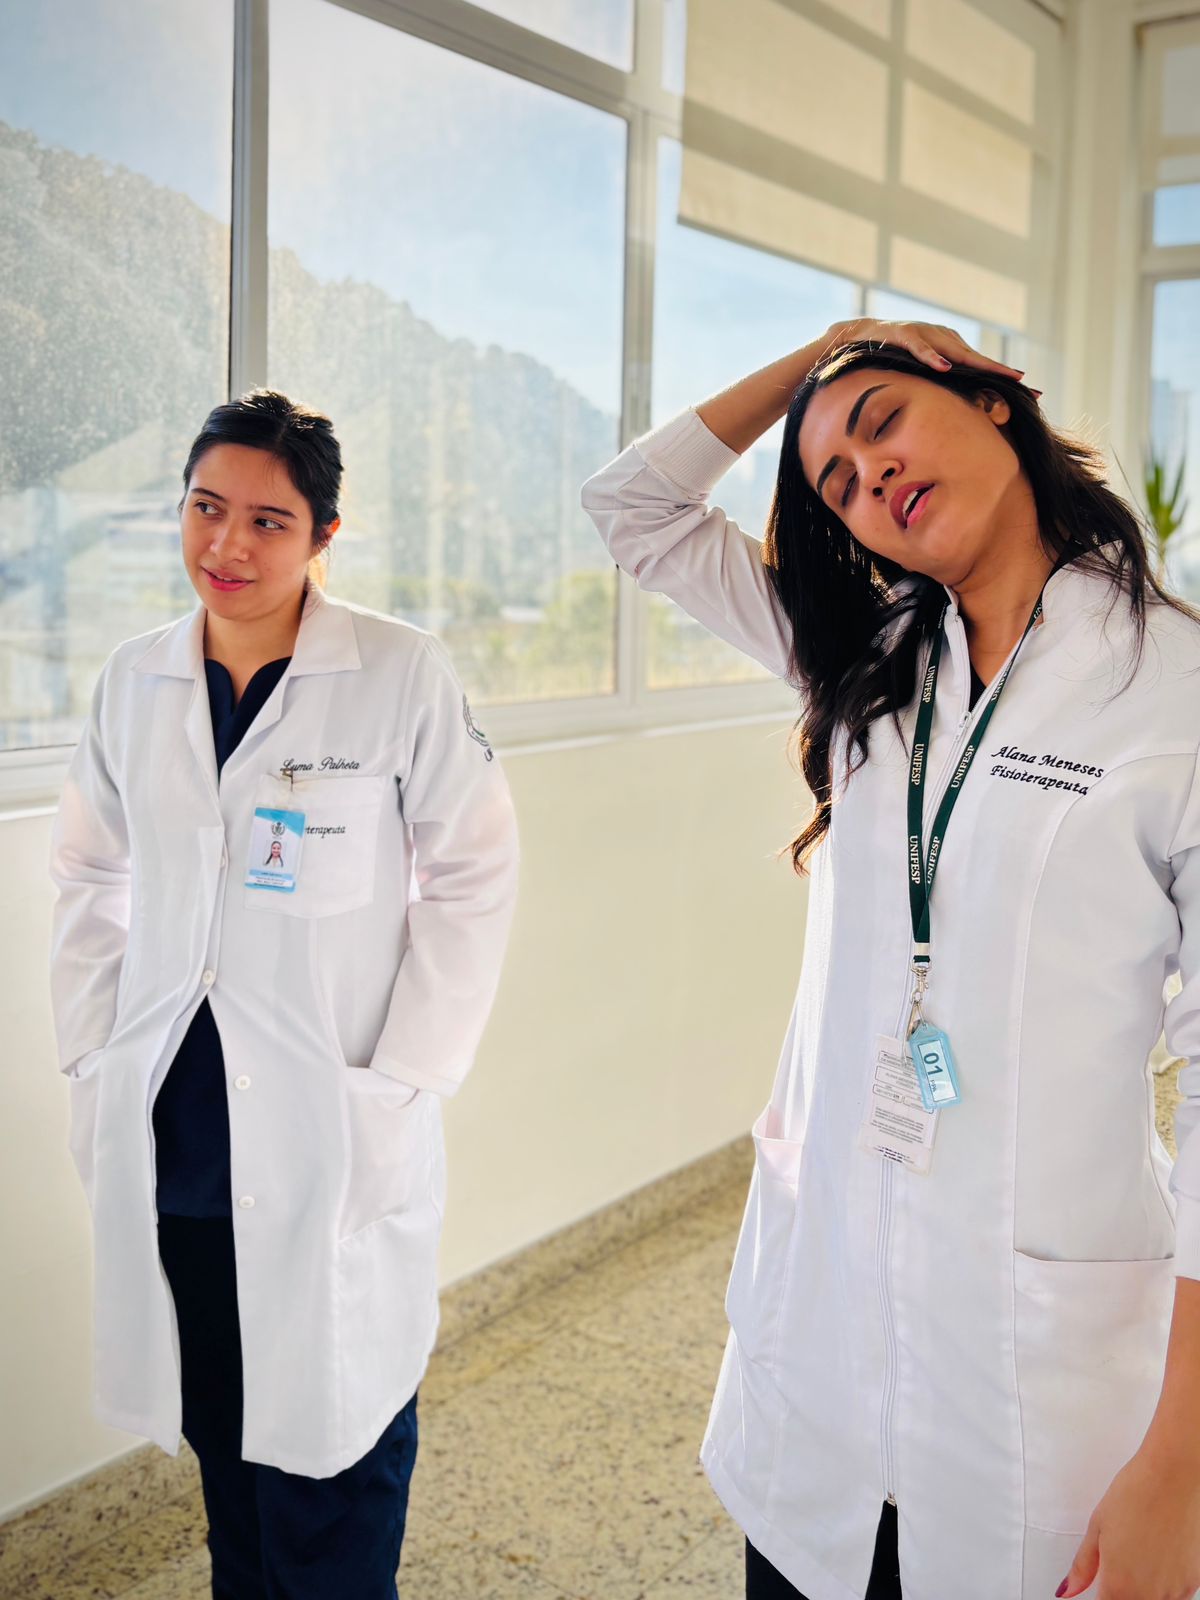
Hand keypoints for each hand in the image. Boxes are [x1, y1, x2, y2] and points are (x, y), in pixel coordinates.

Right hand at [818, 317, 1035, 389]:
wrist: (849, 338)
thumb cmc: (884, 363)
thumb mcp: (913, 380)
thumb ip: (934, 393)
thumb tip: (954, 424)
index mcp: (946, 350)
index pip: (981, 366)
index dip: (1004, 378)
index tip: (1033, 394)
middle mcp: (940, 338)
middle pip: (976, 358)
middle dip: (1000, 371)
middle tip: (1025, 386)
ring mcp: (921, 334)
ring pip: (953, 350)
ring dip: (976, 363)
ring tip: (998, 375)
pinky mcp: (898, 333)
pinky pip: (917, 347)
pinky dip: (931, 357)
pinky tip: (945, 368)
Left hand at [1058, 1444, 1199, 1598]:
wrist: (1175, 1476)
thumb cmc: (1136, 1493)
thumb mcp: (1097, 1527)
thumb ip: (1082, 1566)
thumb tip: (1067, 1590)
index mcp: (1119, 1584)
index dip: (1101, 1595)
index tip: (1101, 1582)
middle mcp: (1149, 1595)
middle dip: (1121, 1592)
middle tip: (1121, 1562)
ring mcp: (1176, 1591)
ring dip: (1145, 1591)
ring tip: (1141, 1556)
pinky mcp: (1195, 1582)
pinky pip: (1178, 1597)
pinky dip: (1167, 1587)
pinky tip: (1161, 1559)